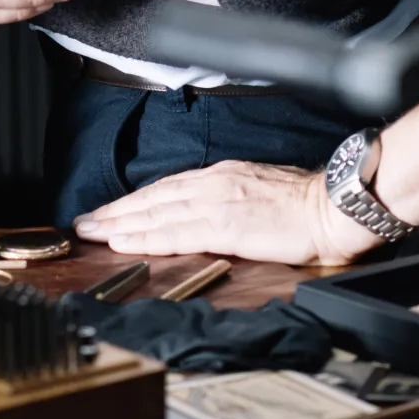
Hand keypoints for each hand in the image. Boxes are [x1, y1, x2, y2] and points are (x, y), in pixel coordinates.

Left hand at [73, 159, 370, 266]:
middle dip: (115, 212)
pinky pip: (177, 231)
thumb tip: (209, 215)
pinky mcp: (226, 225)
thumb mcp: (260, 192)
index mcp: (222, 176)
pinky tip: (124, 242)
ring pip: (156, 212)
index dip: (134, 202)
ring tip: (92, 232)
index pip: (166, 189)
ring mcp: (218, 202)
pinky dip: (146, 236)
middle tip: (83, 223)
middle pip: (153, 198)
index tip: (108, 212)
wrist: (335, 206)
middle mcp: (214, 183)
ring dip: (120, 223)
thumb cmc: (307, 205)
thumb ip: (231, 200)